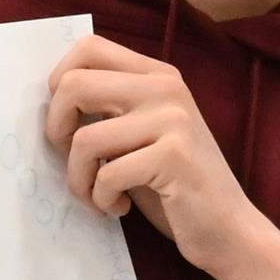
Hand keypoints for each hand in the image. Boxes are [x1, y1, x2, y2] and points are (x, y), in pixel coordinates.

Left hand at [43, 37, 279, 279]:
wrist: (229, 230)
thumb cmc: (175, 186)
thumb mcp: (142, 133)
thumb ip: (110, 107)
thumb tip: (51, 98)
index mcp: (157, 75)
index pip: (88, 49)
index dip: (58, 84)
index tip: (68, 124)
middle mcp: (166, 88)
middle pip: (73, 85)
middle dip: (56, 131)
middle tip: (76, 161)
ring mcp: (173, 120)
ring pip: (83, 139)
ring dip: (78, 180)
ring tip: (101, 196)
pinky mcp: (174, 157)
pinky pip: (106, 174)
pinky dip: (101, 200)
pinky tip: (121, 207)